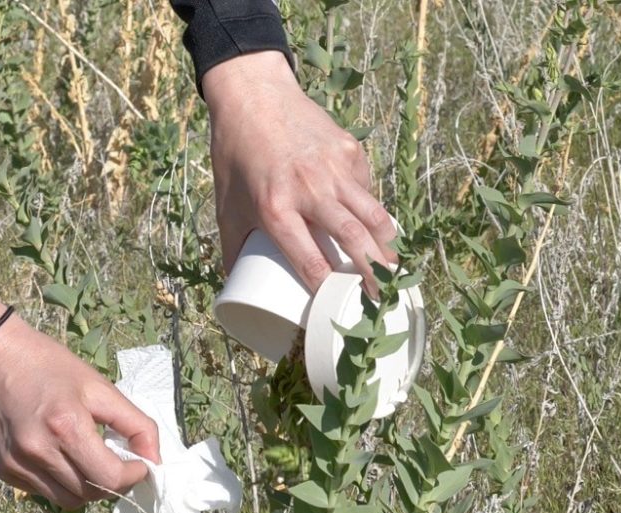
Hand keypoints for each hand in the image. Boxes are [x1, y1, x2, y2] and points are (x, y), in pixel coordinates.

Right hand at [0, 288, 159, 508]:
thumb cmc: (49, 366)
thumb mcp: (99, 386)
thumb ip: (134, 423)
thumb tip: (155, 459)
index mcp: (66, 426)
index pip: (110, 478)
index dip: (133, 476)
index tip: (140, 464)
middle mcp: (38, 451)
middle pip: (90, 494)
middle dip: (113, 484)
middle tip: (119, 463)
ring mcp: (16, 464)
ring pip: (67, 500)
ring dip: (88, 488)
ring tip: (91, 461)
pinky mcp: (2, 471)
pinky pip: (43, 492)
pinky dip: (61, 483)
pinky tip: (62, 456)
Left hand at [203, 51, 396, 296]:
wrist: (252, 96)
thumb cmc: (235, 157)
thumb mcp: (226, 206)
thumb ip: (232, 248)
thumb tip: (237, 287)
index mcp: (275, 208)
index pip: (310, 260)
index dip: (327, 289)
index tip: (337, 309)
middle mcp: (308, 189)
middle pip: (353, 240)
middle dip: (372, 275)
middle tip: (381, 297)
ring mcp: (334, 168)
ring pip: (373, 215)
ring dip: (387, 245)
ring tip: (394, 268)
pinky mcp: (349, 150)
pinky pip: (367, 188)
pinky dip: (372, 209)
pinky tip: (373, 225)